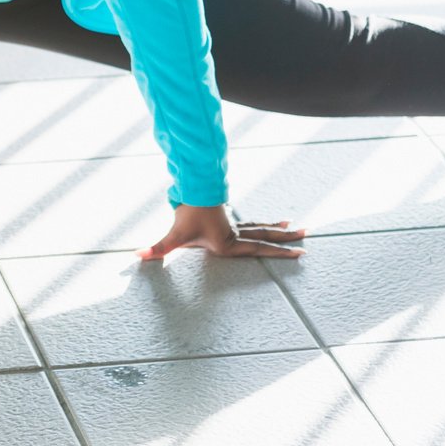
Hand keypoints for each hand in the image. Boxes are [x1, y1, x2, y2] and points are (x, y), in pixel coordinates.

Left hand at [137, 204, 305, 260]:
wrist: (190, 189)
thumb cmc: (186, 214)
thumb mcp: (174, 236)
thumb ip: (158, 249)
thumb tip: (137, 256)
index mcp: (229, 243)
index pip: (260, 249)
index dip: (280, 254)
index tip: (299, 254)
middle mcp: (235, 234)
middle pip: (266, 236)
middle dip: (286, 239)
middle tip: (307, 238)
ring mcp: (233, 225)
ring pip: (261, 227)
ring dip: (277, 229)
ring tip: (294, 226)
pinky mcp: (227, 219)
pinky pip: (251, 223)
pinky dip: (263, 224)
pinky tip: (271, 222)